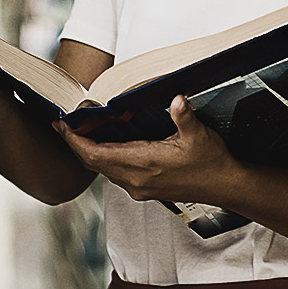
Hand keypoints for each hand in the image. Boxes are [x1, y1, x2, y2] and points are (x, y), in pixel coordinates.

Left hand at [53, 95, 234, 202]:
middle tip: (62, 125)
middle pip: (93, 163)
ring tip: (78, 132)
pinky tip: (104, 145)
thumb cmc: (212, 162)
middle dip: (75, 144)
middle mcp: (135, 180)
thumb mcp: (199, 134)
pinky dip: (103, 158)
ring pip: (103, 169)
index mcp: (143, 164)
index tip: (61, 125)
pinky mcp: (144, 189)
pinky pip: (114, 174)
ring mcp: (139, 188)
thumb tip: (176, 99)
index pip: (96, 155)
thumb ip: (183, 116)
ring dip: (88, 152)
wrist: (226, 187)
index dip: (74, 141)